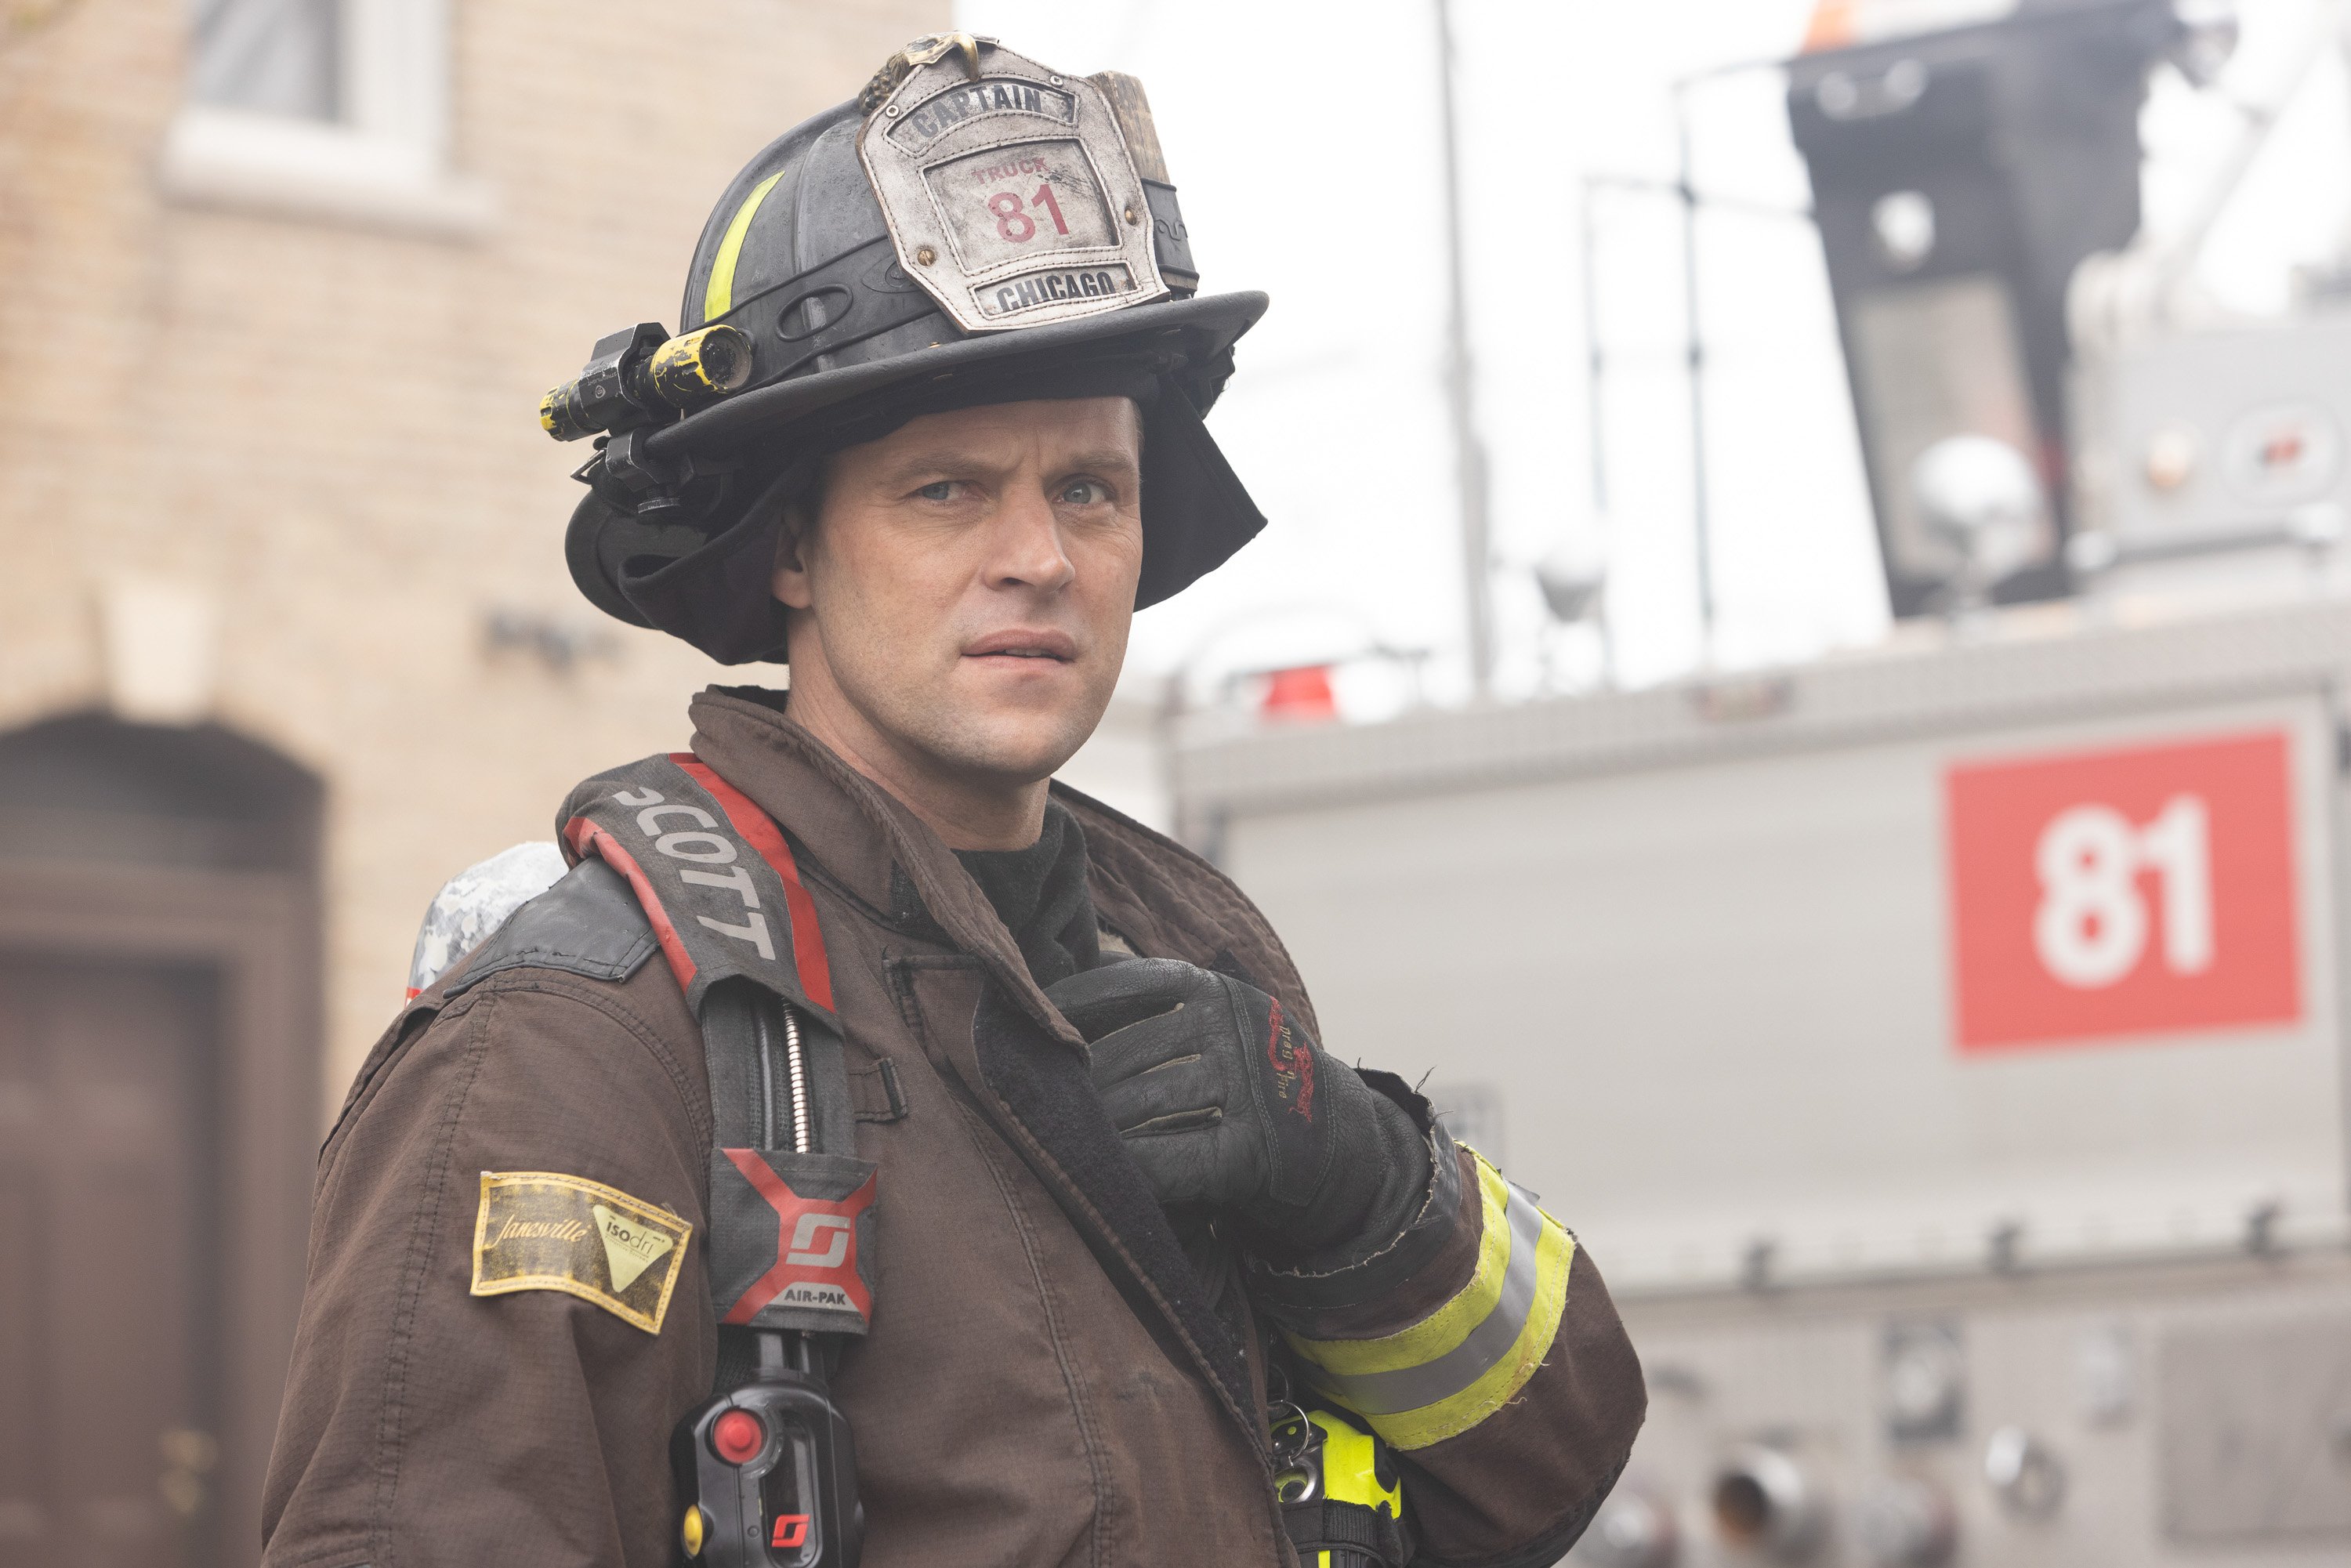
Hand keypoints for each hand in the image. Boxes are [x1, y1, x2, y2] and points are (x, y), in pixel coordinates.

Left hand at [1047, 959, 1427, 1260]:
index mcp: (1223, 993)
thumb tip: (1060, 997)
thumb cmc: (1255, 1084)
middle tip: (1032, 1093)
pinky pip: (1183, 1156)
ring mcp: (1256, 1087)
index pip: (1138, 982)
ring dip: (1101, 1119)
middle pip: (1138, 1047)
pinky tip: (1107, 1170)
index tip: (1032, 1014)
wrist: (1345, 1147)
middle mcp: (1242, 1029)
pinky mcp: (1263, 1149)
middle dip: (1082, 1075)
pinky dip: (1139, 1164)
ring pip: (1155, 1098)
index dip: (1081, 997)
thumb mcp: (1221, 1028)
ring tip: (1060, 1132)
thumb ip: (1158, 1013)